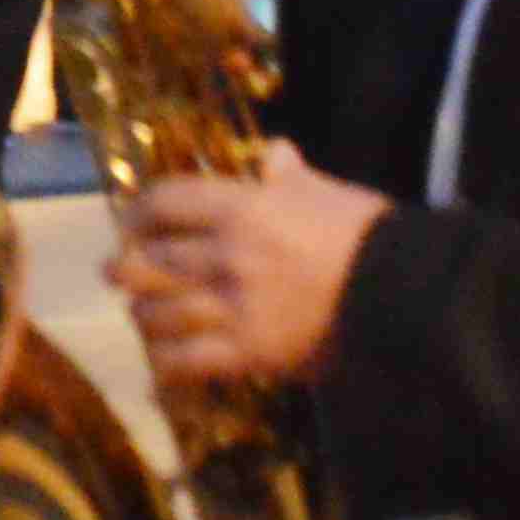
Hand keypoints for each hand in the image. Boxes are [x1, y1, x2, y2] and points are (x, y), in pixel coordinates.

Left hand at [115, 148, 391, 393]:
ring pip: (160, 313)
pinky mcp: (250, 353)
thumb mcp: (326, 192)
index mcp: (243, 208)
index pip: (167, 201)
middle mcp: (227, 255)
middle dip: (126, 267)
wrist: (403, 293)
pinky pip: (187, 362)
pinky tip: (158, 365)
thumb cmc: (368, 235)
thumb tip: (276, 154)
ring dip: (143, 315)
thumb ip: (290, 176)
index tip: (131, 220)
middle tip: (115, 272)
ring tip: (140, 315)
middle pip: (150, 260)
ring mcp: (235, 306)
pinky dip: (166, 365)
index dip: (139, 211)